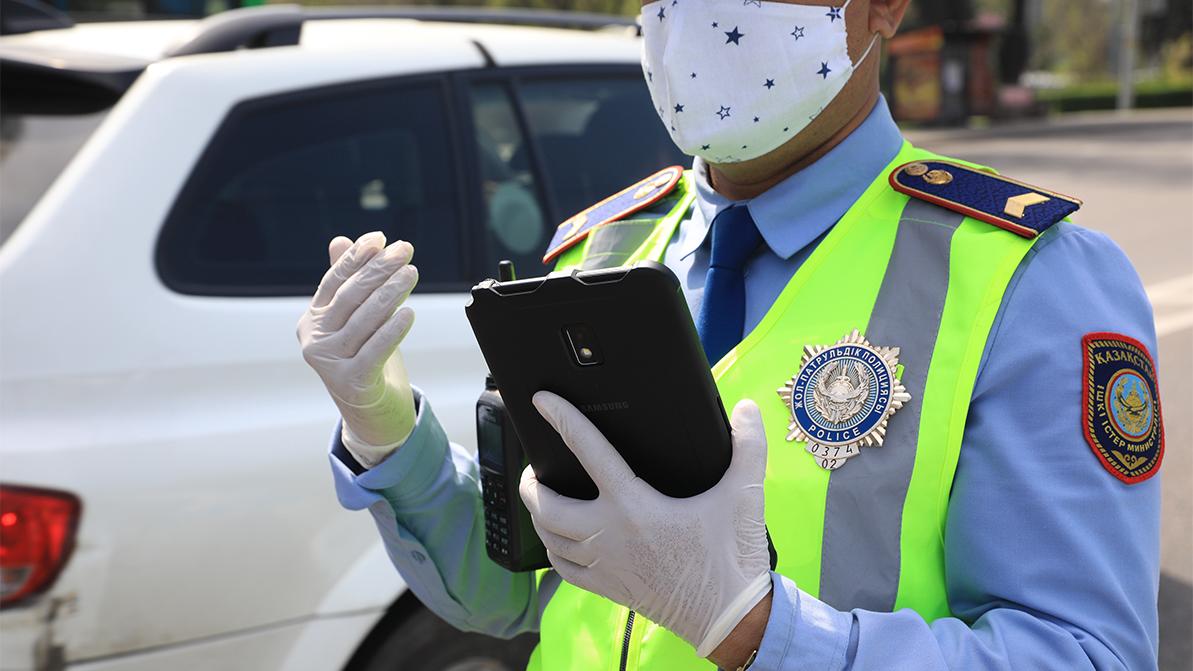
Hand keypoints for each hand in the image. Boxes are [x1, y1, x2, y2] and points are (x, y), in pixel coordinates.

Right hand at [297, 232, 418, 464]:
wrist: (370, 413)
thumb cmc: (365, 359)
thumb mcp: (357, 320)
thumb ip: (348, 283)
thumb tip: (342, 240)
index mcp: (312, 320)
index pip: (334, 281)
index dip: (356, 258)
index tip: (380, 238)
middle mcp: (315, 340)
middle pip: (350, 297)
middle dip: (379, 270)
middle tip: (404, 251)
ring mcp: (330, 363)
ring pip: (365, 321)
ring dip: (391, 293)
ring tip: (411, 273)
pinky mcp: (351, 382)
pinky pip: (375, 350)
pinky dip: (392, 330)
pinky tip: (409, 312)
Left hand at [519, 392, 771, 658]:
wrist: (730, 618)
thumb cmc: (732, 558)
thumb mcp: (743, 496)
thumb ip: (748, 448)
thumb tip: (748, 410)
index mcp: (634, 506)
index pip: (589, 452)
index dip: (563, 420)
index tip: (543, 402)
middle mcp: (609, 536)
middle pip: (546, 506)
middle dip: (530, 482)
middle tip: (533, 466)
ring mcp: (604, 565)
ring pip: (548, 538)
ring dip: (538, 515)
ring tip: (540, 498)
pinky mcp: (608, 588)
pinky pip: (562, 569)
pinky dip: (552, 550)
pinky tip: (558, 540)